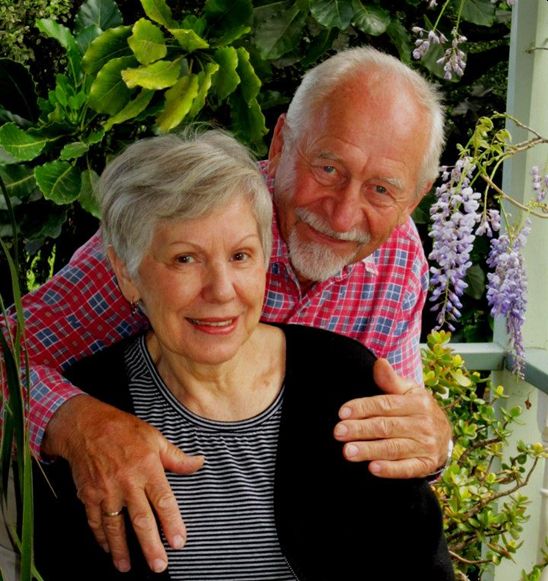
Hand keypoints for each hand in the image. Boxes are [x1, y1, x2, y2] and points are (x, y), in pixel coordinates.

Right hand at [42, 395, 203, 572]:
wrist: (86, 425)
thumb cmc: (123, 430)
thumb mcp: (155, 438)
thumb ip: (177, 457)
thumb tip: (199, 463)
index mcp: (147, 467)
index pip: (163, 500)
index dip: (172, 522)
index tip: (179, 541)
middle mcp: (127, 482)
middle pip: (141, 519)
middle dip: (151, 545)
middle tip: (159, 564)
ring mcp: (106, 490)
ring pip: (115, 526)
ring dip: (121, 549)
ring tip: (128, 567)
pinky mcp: (88, 495)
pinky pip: (95, 521)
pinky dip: (101, 538)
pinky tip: (108, 549)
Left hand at [333, 358, 451, 478]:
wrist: (445, 435)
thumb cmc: (418, 409)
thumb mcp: (409, 391)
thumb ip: (390, 380)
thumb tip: (379, 363)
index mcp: (417, 403)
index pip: (385, 405)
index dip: (363, 408)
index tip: (342, 412)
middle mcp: (422, 424)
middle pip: (386, 426)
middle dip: (360, 429)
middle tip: (338, 432)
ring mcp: (426, 445)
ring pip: (393, 448)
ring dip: (370, 450)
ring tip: (348, 451)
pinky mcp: (426, 465)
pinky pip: (407, 468)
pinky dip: (391, 470)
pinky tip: (373, 468)